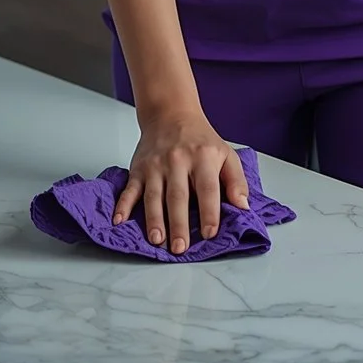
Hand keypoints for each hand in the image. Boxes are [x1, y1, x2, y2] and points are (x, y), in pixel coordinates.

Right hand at [115, 107, 248, 253]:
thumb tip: (243, 207)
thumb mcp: (226, 154)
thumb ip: (237, 181)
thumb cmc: (200, 140)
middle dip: (178, 224)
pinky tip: (120, 220)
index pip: (207, 189)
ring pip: (154, 196)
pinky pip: (129, 189)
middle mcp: (178, 161)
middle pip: (178, 196)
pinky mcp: (138, 169)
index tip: (210, 233)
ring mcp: (155, 165)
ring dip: (154, 220)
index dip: (209, 212)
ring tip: (157, 240)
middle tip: (180, 248)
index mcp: (203, 158)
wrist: (170, 113)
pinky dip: (123, 205)